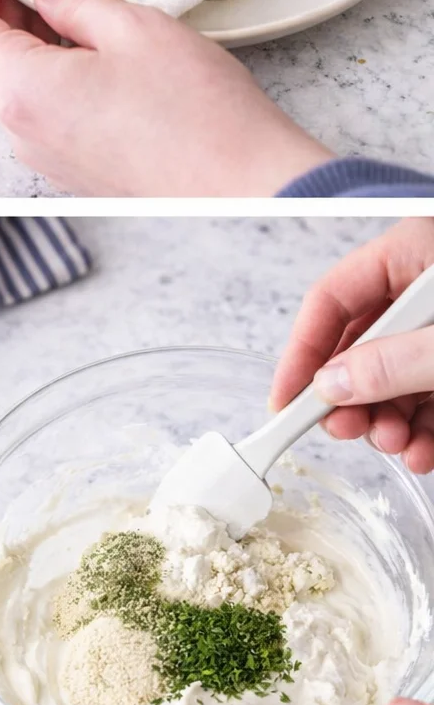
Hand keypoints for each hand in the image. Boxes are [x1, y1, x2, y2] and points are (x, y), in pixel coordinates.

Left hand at [0, 0, 331, 195]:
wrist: (239, 184)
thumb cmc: (193, 108)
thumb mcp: (132, 28)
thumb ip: (76, 5)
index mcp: (22, 89)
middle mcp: (22, 131)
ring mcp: (46, 157)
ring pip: (15, 87)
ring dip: (25, 43)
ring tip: (57, 7)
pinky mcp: (73, 170)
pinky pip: (42, 112)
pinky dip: (47, 74)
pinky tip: (81, 51)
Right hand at [270, 218, 433, 470]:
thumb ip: (393, 363)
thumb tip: (331, 387)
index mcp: (413, 252)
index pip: (331, 299)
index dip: (302, 353)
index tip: (285, 403)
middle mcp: (423, 287)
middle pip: (360, 342)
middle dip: (352, 397)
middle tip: (344, 430)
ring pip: (394, 375)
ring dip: (388, 420)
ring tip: (398, 445)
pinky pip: (428, 393)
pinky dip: (422, 428)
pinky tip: (422, 452)